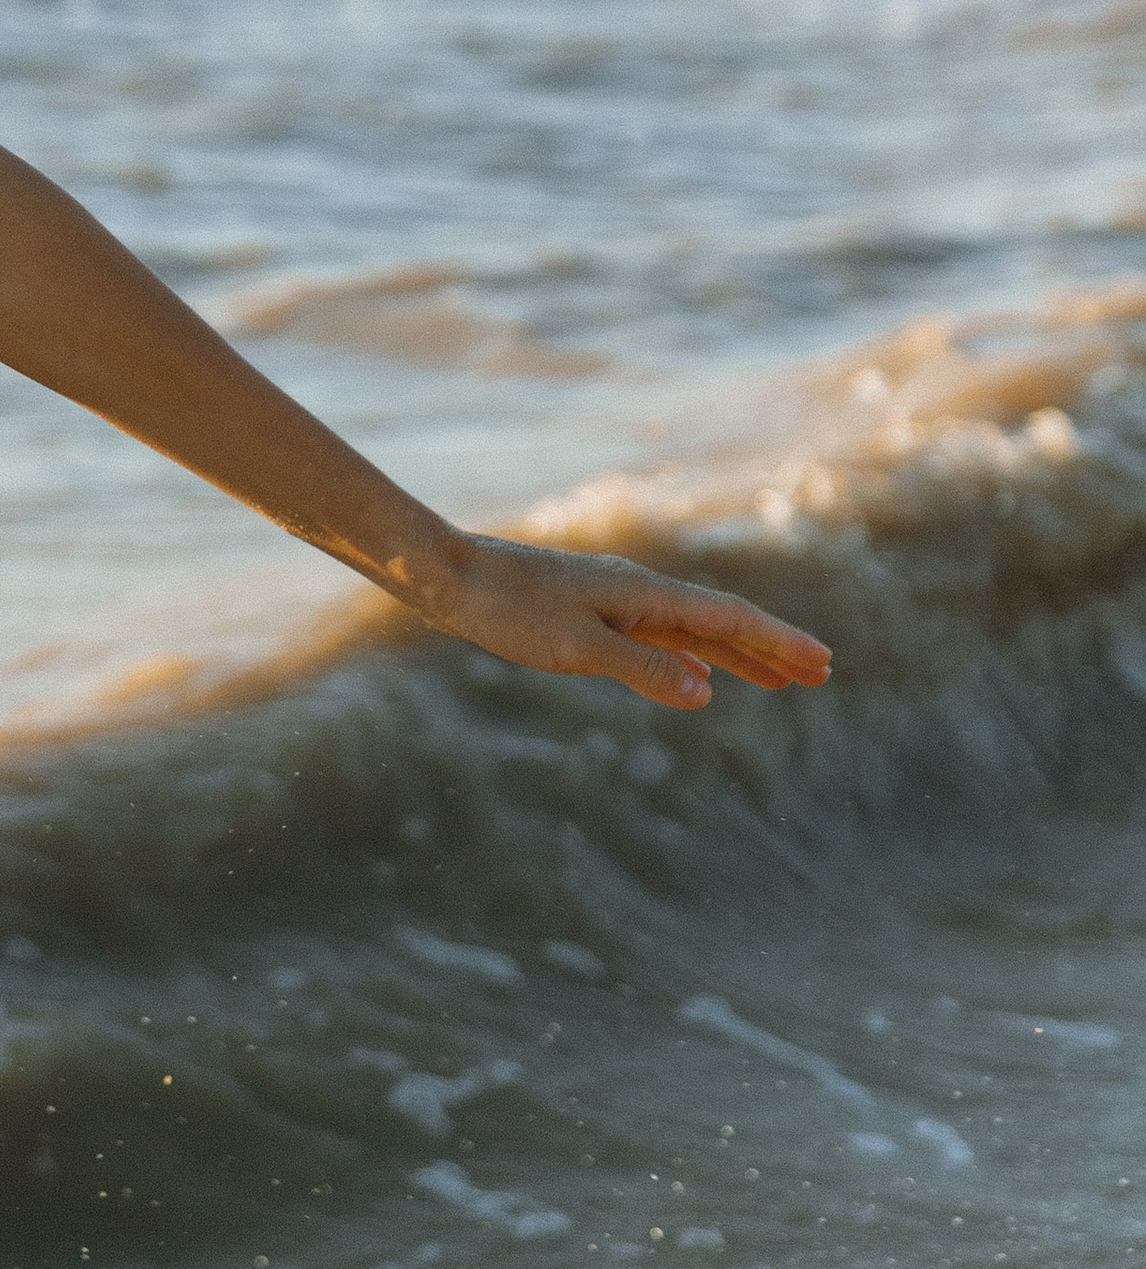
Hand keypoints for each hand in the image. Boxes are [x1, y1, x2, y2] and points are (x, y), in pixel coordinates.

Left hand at [416, 532, 831, 712]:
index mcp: (642, 593)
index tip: (822, 663)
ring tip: (778, 680)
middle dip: (770, 649)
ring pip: (691, 631)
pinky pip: (660, 638)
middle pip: (720, 622)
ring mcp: (614, 602)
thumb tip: (706, 691)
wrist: (446, 577)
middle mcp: (637, 592)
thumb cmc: (506, 610)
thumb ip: (641, 668)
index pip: (727, 618)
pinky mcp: (590, 614)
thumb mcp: (575, 648)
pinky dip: (691, 657)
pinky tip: (699, 675)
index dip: (776, 642)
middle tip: (821, 675)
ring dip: (737, 655)